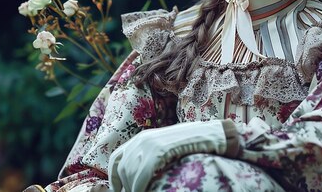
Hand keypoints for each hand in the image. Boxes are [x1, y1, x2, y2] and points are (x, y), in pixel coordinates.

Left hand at [108, 120, 236, 191]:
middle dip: (125, 186)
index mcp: (140, 138)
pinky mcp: (159, 150)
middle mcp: (141, 139)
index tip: (118, 190)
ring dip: (133, 188)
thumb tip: (139, 174)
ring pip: (130, 173)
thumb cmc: (189, 145)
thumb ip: (149, 157)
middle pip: (122, 168)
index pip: (115, 158)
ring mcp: (149, 144)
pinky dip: (140, 187)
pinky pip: (142, 174)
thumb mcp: (163, 148)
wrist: (208, 135)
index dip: (113, 178)